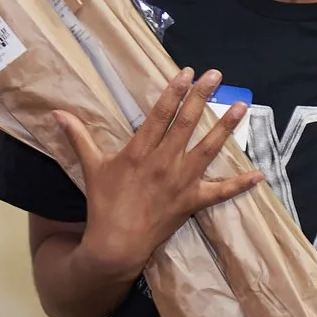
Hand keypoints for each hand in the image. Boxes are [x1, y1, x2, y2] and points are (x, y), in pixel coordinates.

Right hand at [57, 69, 255, 279]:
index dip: (174, 92)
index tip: (186, 72)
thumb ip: (78, 137)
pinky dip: (240, 184)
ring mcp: (182, 182)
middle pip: (187, 124)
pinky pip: (220, 192)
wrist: (117, 244)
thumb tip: (57, 112)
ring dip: (226, 127)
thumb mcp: (91, 167)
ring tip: (241, 106)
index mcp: (140, 152)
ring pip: (208, 149)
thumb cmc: (103, 204)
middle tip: (215, 75)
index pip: (160, 115)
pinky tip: (259, 175)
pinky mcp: (192, 202)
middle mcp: (164, 163)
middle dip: (202, 97)